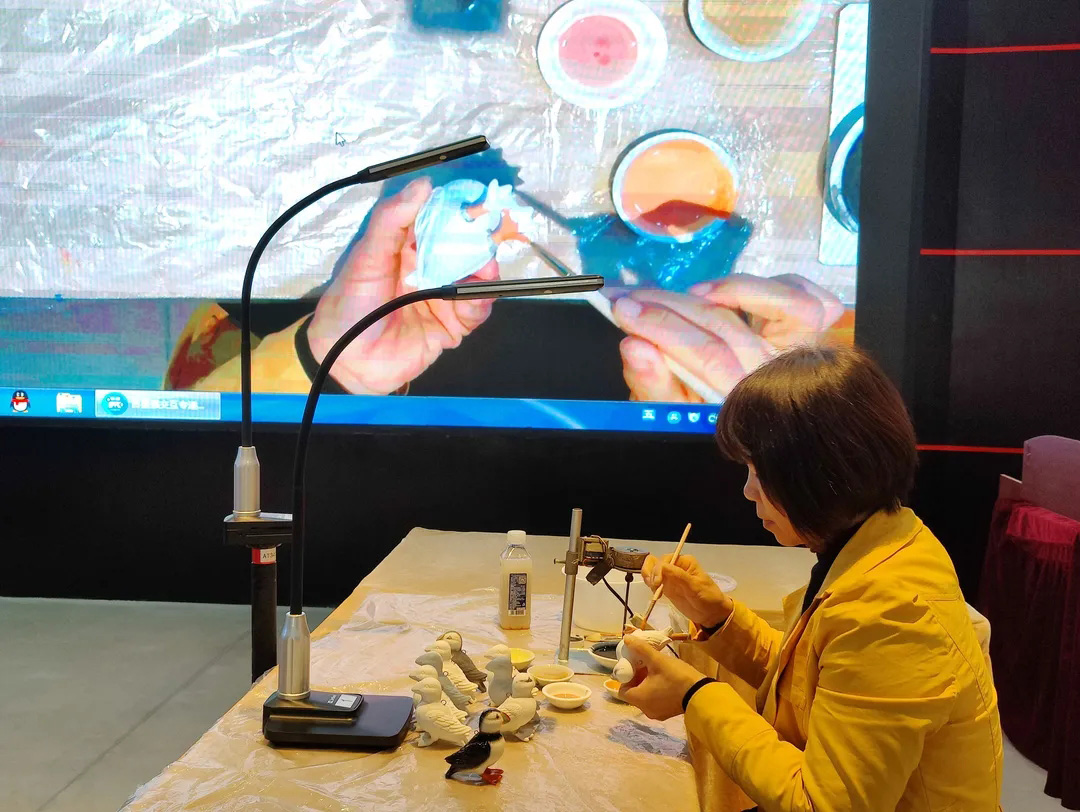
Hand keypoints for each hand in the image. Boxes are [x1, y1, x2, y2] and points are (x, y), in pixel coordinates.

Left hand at [307, 178, 498, 393]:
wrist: (348, 361)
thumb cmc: (350, 304)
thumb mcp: (367, 257)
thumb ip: (391, 220)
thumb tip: (423, 184)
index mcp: (407, 247)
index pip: (439, 221)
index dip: (458, 211)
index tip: (475, 200)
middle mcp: (429, 269)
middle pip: (464, 249)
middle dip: (478, 242)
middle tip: (487, 236)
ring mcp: (442, 298)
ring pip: (475, 279)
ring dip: (484, 272)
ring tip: (485, 269)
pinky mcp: (452, 326)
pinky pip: (475, 311)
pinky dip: (480, 302)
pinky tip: (474, 298)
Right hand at [614, 273, 845, 402]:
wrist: (758, 433)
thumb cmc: (707, 420)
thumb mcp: (673, 413)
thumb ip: (654, 384)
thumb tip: (633, 346)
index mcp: (749, 402)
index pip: (709, 356)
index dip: (663, 328)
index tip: (621, 310)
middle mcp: (784, 374)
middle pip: (729, 327)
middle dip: (672, 307)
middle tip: (630, 298)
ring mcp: (809, 349)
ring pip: (786, 304)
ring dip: (728, 290)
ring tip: (685, 295)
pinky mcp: (820, 328)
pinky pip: (808, 294)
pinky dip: (771, 285)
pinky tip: (728, 292)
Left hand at [618, 635, 705, 720]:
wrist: (701, 694)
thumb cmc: (676, 677)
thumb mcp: (657, 660)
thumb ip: (641, 649)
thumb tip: (626, 638)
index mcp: (639, 699)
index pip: (622, 689)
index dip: (626, 676)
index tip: (635, 665)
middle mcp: (645, 709)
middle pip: (634, 692)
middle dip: (638, 678)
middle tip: (646, 664)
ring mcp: (657, 713)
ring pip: (645, 697)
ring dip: (647, 684)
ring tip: (656, 670)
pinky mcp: (667, 713)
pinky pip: (655, 701)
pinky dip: (656, 691)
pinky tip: (666, 679)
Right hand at [641, 553, 732, 628]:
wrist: (711, 614)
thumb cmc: (708, 597)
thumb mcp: (696, 587)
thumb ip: (679, 576)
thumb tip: (662, 566)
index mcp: (684, 562)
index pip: (664, 560)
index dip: (658, 569)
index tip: (657, 583)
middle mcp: (675, 566)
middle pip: (655, 562)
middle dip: (650, 573)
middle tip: (654, 586)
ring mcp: (669, 577)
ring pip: (651, 570)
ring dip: (648, 578)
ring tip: (654, 590)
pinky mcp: (666, 587)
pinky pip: (653, 582)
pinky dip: (650, 586)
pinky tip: (655, 594)